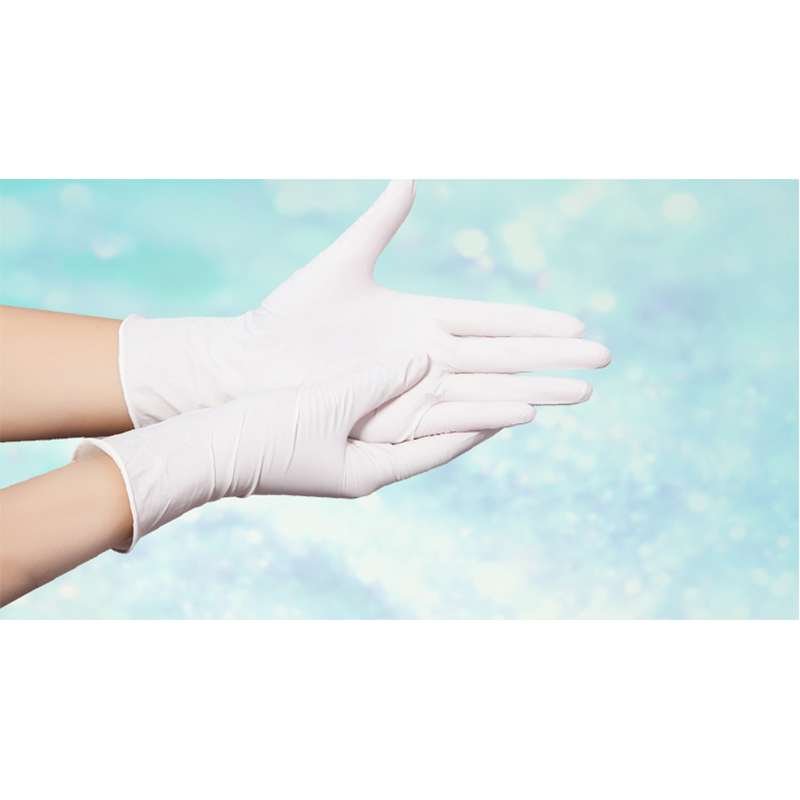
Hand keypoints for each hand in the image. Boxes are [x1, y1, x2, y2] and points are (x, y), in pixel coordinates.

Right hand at [75, 354, 501, 551]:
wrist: (206, 449)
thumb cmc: (263, 436)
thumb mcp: (327, 406)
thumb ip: (378, 381)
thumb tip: (422, 360)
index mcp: (372, 472)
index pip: (444, 446)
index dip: (486, 423)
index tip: (525, 403)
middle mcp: (367, 468)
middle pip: (433, 438)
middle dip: (473, 415)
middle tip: (515, 393)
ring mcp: (348, 455)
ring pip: (408, 425)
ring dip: (440, 403)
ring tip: (474, 380)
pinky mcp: (329, 437)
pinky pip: (380, 414)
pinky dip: (404, 395)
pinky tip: (416, 375)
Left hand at [120, 180, 609, 441]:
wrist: (253, 363)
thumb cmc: (292, 316)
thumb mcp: (344, 261)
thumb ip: (382, 221)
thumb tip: (410, 175)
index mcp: (423, 319)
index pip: (494, 321)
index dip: (536, 324)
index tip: (579, 324)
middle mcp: (428, 356)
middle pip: (504, 357)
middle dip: (554, 358)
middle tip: (605, 361)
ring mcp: (414, 387)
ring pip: (488, 389)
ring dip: (536, 390)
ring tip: (583, 394)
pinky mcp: (395, 414)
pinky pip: (452, 414)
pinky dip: (489, 412)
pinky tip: (525, 412)